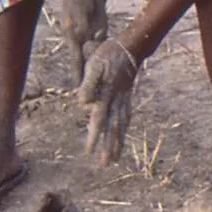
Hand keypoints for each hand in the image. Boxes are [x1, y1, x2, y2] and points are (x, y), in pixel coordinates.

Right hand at [58, 0, 107, 87]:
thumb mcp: (82, 4)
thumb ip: (83, 20)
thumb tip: (85, 35)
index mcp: (74, 34)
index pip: (76, 58)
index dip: (78, 73)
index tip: (78, 88)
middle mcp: (80, 37)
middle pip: (82, 61)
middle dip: (85, 77)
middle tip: (89, 96)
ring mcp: (87, 33)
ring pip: (91, 55)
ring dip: (93, 69)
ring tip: (98, 86)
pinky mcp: (95, 28)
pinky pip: (98, 45)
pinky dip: (100, 56)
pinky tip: (104, 66)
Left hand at [78, 38, 138, 165]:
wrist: (130, 47)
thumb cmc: (107, 55)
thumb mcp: (94, 66)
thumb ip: (88, 85)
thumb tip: (82, 103)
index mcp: (106, 96)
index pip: (99, 120)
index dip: (94, 136)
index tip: (89, 151)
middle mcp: (116, 102)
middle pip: (112, 128)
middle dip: (108, 147)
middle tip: (105, 164)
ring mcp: (123, 101)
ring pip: (121, 126)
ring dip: (117, 143)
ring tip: (114, 159)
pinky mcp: (127, 98)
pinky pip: (126, 118)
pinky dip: (124, 130)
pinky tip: (122, 138)